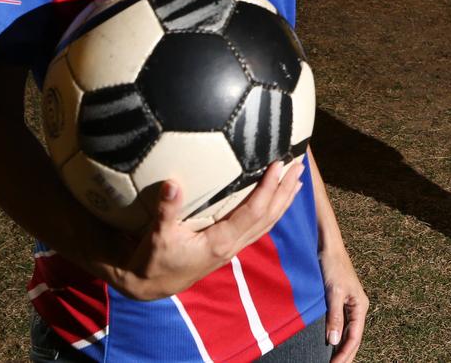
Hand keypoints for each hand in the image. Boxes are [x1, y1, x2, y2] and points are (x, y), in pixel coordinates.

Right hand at [107, 159, 304, 300]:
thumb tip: (173, 183)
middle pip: (269, 216)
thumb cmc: (154, 259)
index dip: (268, 187)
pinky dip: (271, 210)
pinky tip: (275, 200)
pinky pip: (258, 226)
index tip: (278, 164)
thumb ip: (166, 210)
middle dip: (285, 191)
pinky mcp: (228, 247)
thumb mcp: (157, 234)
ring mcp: (233, 247)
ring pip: (267, 223)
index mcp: (220, 241)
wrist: (151, 285)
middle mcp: (233, 245)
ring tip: (297, 180)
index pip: (253, 211)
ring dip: (283, 200)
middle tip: (300, 165)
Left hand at [321, 246, 368, 362]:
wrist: (327, 244)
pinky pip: (339, 321)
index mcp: (360, 306)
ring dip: (340, 344)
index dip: (345, 353)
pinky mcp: (338, 297)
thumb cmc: (332, 264)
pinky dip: (335, 332)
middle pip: (352, 336)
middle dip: (344, 353)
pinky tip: (329, 340)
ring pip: (346, 330)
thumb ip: (335, 316)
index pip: (354, 337)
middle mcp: (356, 306)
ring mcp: (348, 302)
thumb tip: (335, 341)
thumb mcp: (333, 291)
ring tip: (332, 359)